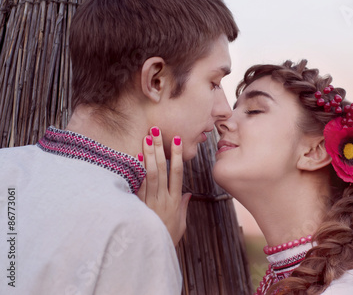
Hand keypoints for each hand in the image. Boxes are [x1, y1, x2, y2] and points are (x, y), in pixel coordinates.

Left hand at [137, 127, 190, 245]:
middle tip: (156, 130)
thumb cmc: (166, 238)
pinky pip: (138, 185)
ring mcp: (150, 201)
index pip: (178, 173)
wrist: (151, 252)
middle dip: (160, 148)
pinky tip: (135, 157)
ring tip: (147, 138)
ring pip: (150, 174)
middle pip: (162, 169)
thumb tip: (188, 193)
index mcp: (175, 201)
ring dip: (148, 154)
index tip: (176, 140)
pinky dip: (137, 170)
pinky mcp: (138, 205)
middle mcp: (163, 198)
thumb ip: (183, 206)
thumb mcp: (180, 224)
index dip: (177, 155)